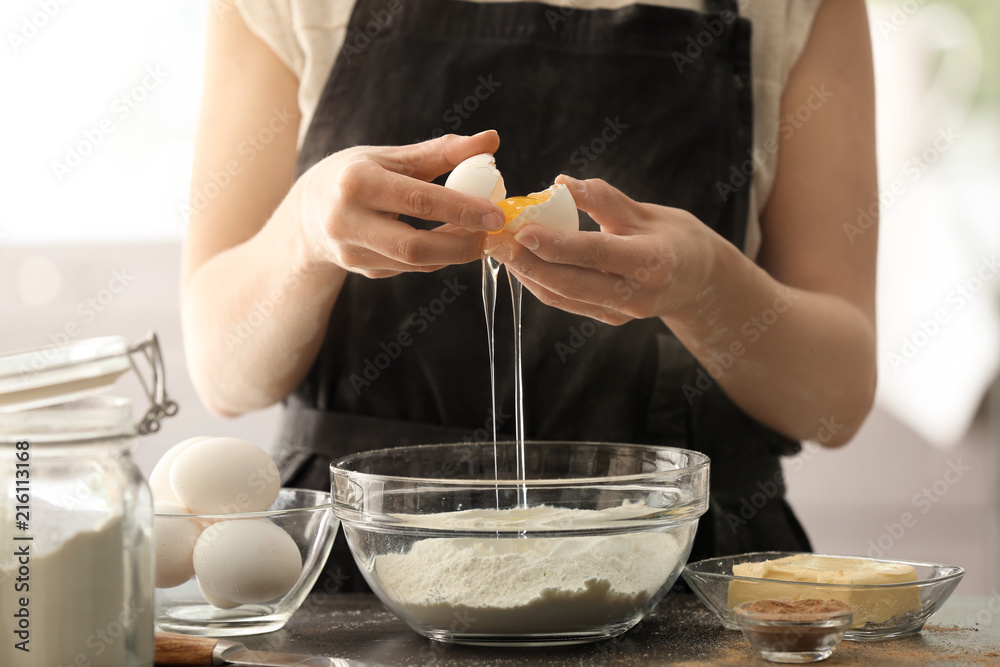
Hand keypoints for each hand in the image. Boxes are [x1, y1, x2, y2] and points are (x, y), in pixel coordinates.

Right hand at [298, 131, 505, 277]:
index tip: (496, 214)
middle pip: (414, 245)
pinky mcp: (362, 271)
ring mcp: (351, 252)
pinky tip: (452, 242)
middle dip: (461, 244)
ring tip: (478, 235)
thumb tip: (491, 140)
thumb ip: (443, 151)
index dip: (461, 210)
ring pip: (415, 262)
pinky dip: (438, 256)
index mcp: (356, 182)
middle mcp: (347, 221)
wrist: (310, 209)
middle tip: (493, 234)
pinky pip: (410, 268)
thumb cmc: (359, 174)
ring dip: (454, 252)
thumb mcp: (394, 156)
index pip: (418, 200)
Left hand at [482, 175, 719, 324]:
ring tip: (500, 248)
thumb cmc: (677, 237)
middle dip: (527, 262)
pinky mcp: (609, 319)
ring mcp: (622, 313)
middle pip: (571, 281)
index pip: (595, 253)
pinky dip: (541, 282)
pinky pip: (567, 302)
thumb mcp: (648, 212)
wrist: (701, 282)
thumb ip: (604, 199)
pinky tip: (521, 262)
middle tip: (494, 240)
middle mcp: (636, 295)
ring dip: (527, 273)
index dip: (555, 243)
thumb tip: (560, 182)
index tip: (520, 229)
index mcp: (652, 262)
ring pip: (563, 296)